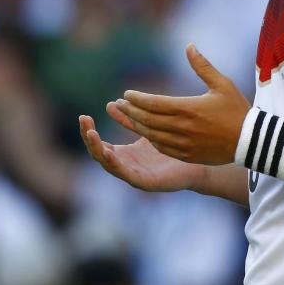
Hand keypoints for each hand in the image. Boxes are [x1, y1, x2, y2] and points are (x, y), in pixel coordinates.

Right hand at [78, 115, 205, 191]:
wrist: (200, 163)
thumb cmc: (175, 147)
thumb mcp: (148, 129)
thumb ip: (132, 119)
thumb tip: (114, 101)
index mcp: (125, 155)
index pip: (99, 144)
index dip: (89, 132)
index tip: (83, 117)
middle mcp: (127, 166)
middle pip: (99, 154)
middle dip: (88, 138)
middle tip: (84, 121)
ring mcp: (134, 176)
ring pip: (109, 165)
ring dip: (98, 150)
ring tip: (91, 134)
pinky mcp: (146, 183)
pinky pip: (126, 175)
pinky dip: (115, 165)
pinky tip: (109, 153)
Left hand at [110, 44, 249, 164]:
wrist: (251, 141)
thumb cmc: (237, 110)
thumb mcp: (222, 84)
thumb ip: (202, 66)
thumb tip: (188, 46)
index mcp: (189, 108)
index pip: (154, 104)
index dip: (137, 99)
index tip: (126, 94)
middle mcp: (183, 128)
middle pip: (148, 120)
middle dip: (131, 111)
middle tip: (118, 105)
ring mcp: (185, 144)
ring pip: (152, 136)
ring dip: (137, 126)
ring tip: (127, 118)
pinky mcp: (188, 155)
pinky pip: (163, 148)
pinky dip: (152, 140)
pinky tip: (146, 133)